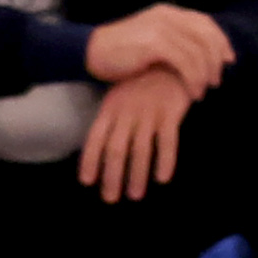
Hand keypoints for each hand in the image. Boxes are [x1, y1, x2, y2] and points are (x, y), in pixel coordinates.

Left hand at [77, 67, 193, 200]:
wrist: (170, 59)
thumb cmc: (142, 83)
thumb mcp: (119, 96)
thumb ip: (111, 120)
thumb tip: (101, 150)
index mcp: (111, 108)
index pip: (96, 137)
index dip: (90, 160)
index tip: (87, 182)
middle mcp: (127, 112)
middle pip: (116, 149)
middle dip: (112, 176)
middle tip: (110, 198)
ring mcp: (149, 112)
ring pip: (140, 149)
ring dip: (136, 175)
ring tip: (135, 195)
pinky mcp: (170, 112)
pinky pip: (168, 141)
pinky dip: (165, 161)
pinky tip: (162, 178)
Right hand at [83, 3, 234, 92]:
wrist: (91, 52)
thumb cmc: (122, 53)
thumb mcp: (151, 41)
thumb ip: (174, 42)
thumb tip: (201, 57)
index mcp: (168, 12)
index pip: (205, 22)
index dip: (221, 41)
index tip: (229, 61)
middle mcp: (167, 16)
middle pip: (206, 36)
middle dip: (217, 60)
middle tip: (218, 81)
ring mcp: (160, 28)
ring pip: (198, 51)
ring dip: (205, 74)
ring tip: (202, 92)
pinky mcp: (154, 44)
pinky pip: (185, 62)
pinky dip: (194, 79)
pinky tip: (192, 92)